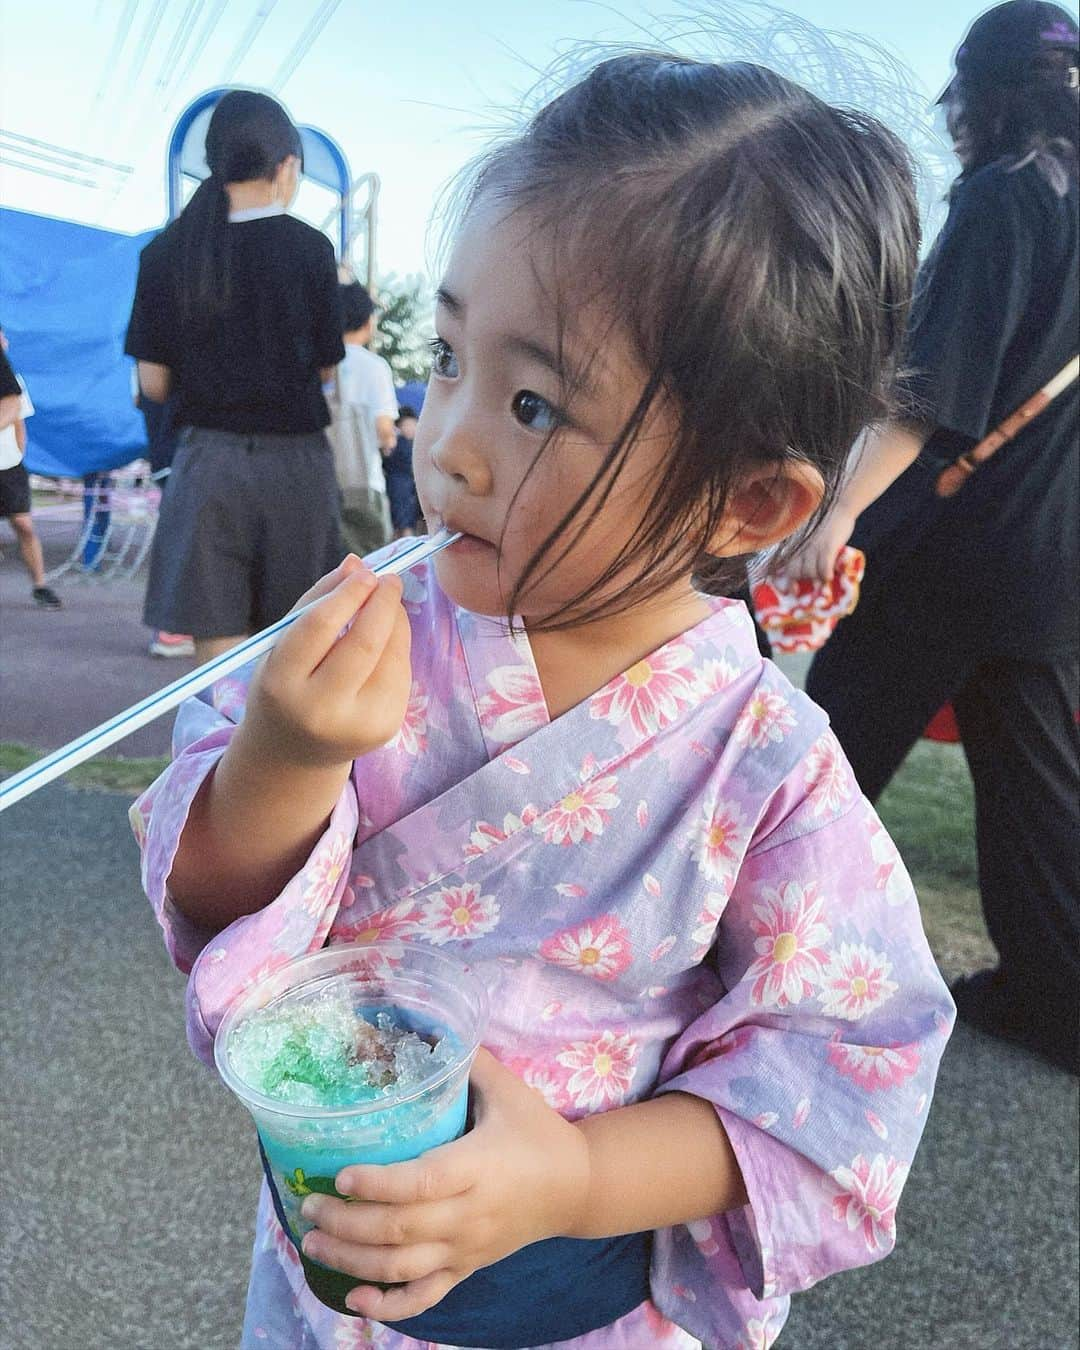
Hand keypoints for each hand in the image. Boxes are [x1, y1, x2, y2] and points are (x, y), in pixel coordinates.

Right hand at [242, 554, 411, 770]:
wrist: (295, 755)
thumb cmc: (285, 687)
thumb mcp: (282, 646)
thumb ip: (316, 603)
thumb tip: (355, 564)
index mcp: (282, 684)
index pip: (319, 627)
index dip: (348, 594)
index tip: (366, 572)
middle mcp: (320, 710)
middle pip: (364, 642)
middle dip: (383, 603)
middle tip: (390, 579)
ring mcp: (359, 724)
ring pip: (391, 655)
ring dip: (395, 622)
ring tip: (386, 604)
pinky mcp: (387, 727)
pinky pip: (400, 672)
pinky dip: (397, 647)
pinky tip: (384, 642)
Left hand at [298, 1049, 590, 1321]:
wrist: (577, 1186)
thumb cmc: (537, 1132)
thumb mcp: (508, 1090)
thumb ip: (468, 1060)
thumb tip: (427, 1027)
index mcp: (478, 1167)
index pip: (422, 1183)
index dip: (379, 1184)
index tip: (342, 1174)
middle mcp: (470, 1215)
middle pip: (401, 1229)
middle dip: (348, 1222)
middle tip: (308, 1203)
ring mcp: (467, 1248)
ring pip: (403, 1267)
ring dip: (353, 1261)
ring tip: (313, 1243)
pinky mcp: (467, 1268)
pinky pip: (426, 1296)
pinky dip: (390, 1306)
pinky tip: (355, 1300)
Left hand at [778, 501, 855, 582]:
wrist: (839, 507)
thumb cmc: (826, 522)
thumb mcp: (809, 534)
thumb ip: (804, 548)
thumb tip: (803, 564)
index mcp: (797, 544)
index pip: (786, 566)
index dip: (787, 581)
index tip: (791, 591)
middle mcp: (802, 547)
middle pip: (796, 573)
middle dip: (804, 580)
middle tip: (813, 582)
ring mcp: (814, 547)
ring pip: (810, 573)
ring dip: (817, 579)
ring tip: (824, 577)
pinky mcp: (828, 547)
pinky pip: (824, 567)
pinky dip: (825, 575)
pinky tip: (829, 576)